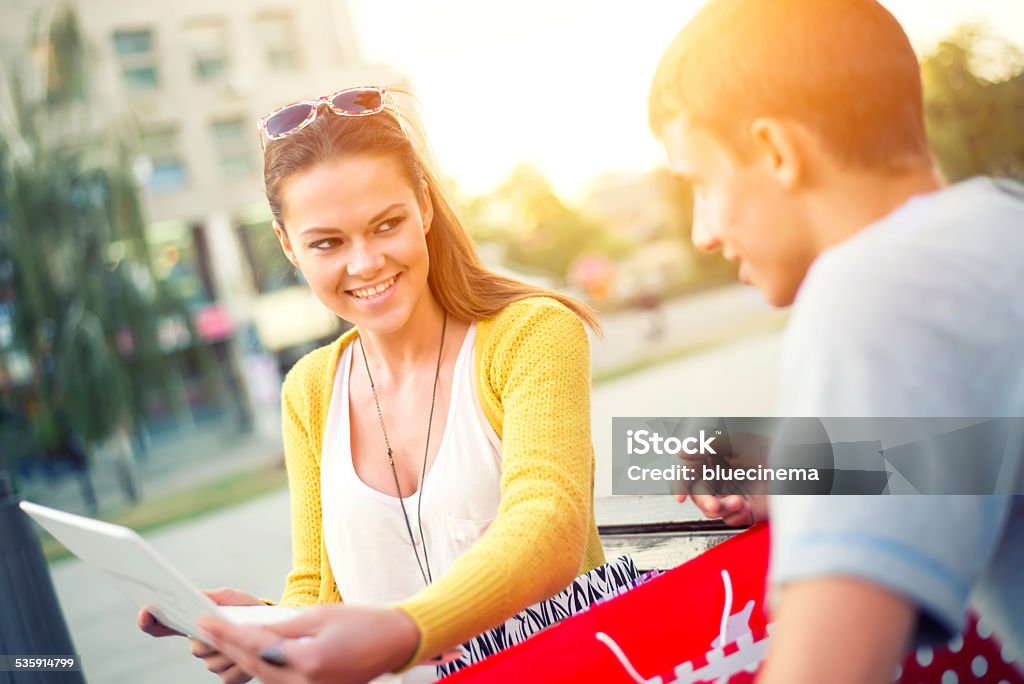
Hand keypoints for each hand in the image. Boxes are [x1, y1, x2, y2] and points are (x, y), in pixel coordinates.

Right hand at [139, 587, 263, 683]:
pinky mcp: (229, 677)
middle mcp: (200, 646)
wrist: (277, 626)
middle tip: (228, 625)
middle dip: (212, 638)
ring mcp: (213, 663)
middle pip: (194, 648)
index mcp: (196, 624)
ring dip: (231, 651)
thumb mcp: (232, 597)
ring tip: (248, 637)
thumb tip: (194, 597)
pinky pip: (226, 676)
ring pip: (212, 663)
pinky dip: (241, 666)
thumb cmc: (250, 609)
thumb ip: (212, 597)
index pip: (162, 627)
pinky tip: (250, 657)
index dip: (149, 621)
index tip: (146, 611)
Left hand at [197, 604, 421, 683]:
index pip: (256, 647)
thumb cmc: (362, 623)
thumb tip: (249, 630)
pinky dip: (262, 667)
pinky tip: (249, 654)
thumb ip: (281, 627)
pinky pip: (280, 681)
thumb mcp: (319, 617)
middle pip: (255, 666)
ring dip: (241, 658)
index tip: (205, 622)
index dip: (227, 634)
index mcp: (308, 662)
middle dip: (228, 648)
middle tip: (205, 630)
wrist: (395, 642)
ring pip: (265, 677)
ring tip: (220, 640)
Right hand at [673, 430, 770, 526]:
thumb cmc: (771, 450)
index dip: (680, 485)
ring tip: (738, 502)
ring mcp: (730, 494)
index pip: (689, 473)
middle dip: (704, 501)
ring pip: (711, 509)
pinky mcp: (743, 510)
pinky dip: (735, 515)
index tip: (679, 497)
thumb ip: (707, 446)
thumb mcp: (737, 442)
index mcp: (712, 459)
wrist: (798, 469)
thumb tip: (682, 452)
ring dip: (722, 508)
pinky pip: (730, 519)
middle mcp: (719, 478)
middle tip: (713, 504)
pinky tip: (746, 506)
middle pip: (698, 495)